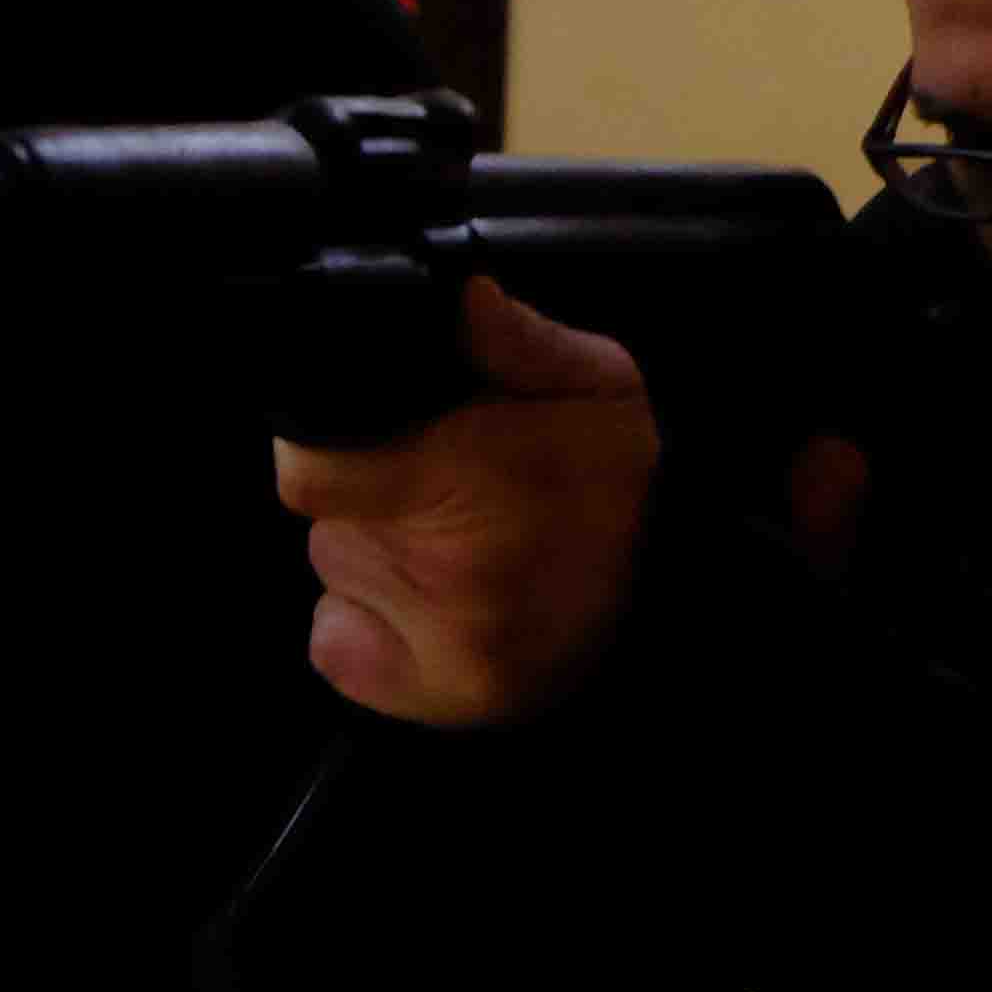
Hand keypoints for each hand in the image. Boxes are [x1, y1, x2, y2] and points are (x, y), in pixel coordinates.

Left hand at [274, 274, 658, 724]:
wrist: (679, 586)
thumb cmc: (622, 480)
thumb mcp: (595, 380)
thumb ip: (517, 337)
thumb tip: (464, 296)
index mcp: (470, 486)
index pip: (313, 468)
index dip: (335, 443)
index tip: (382, 440)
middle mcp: (448, 576)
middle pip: (328, 516)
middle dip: (371, 491)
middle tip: (449, 487)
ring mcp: (440, 646)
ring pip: (339, 568)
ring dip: (377, 550)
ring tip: (458, 538)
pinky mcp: (433, 695)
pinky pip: (337, 644)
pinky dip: (364, 627)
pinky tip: (427, 603)